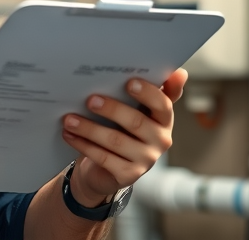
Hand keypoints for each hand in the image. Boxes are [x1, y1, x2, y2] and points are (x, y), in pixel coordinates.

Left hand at [60, 68, 187, 203]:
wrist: (107, 167)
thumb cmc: (123, 129)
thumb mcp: (137, 109)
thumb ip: (152, 91)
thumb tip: (179, 72)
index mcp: (164, 120)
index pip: (163, 105)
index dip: (148, 93)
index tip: (129, 82)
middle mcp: (160, 141)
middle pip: (137, 122)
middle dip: (112, 109)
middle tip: (90, 100)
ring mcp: (146, 160)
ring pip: (116, 141)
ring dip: (90, 128)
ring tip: (69, 118)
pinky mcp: (128, 175)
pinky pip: (104, 158)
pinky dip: (84, 144)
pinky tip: (69, 134)